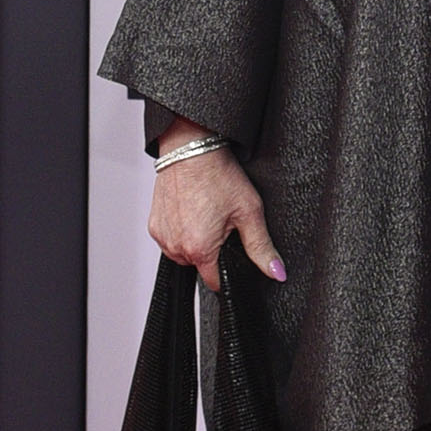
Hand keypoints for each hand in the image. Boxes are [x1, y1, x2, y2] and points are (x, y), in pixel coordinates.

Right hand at [148, 128, 282, 287]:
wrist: (191, 148)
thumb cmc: (218, 175)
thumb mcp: (249, 211)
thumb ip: (262, 247)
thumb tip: (276, 273)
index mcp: (200, 249)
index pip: (217, 282)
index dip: (230, 270)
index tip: (234, 250)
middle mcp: (176, 247)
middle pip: (200, 267)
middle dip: (214, 252)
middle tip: (222, 223)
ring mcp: (162, 236)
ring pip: (185, 254)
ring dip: (196, 243)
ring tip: (206, 214)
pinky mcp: (154, 225)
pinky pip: (172, 240)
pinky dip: (182, 231)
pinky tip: (192, 211)